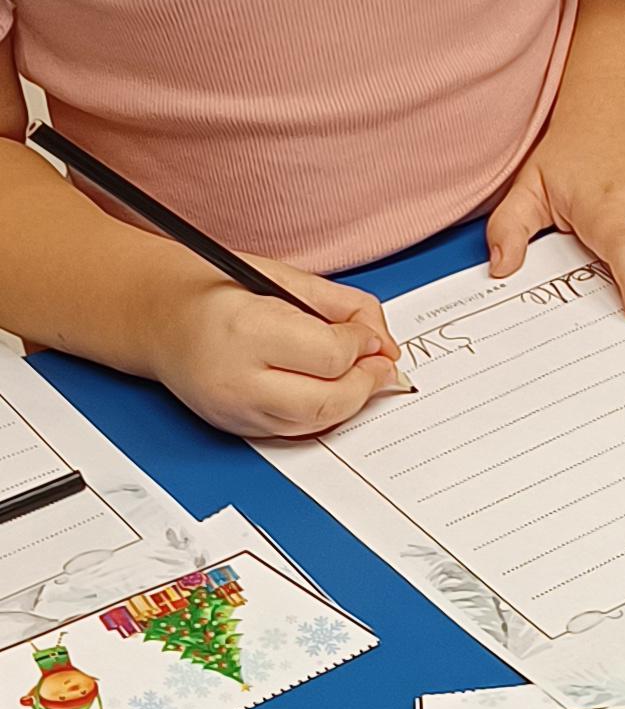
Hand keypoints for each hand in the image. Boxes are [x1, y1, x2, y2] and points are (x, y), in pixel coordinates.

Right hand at [155, 264, 404, 439]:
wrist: (159, 318)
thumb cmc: (213, 291)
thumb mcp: (280, 277)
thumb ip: (339, 306)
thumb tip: (380, 339)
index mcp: (247, 330)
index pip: (330, 355)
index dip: (364, 345)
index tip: (371, 335)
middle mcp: (238, 379)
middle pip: (328, 400)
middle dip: (366, 382)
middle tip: (381, 363)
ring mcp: (236, 411)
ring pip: (316, 423)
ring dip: (350, 401)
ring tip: (360, 374)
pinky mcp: (238, 429)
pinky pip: (297, 431)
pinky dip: (324, 413)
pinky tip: (331, 388)